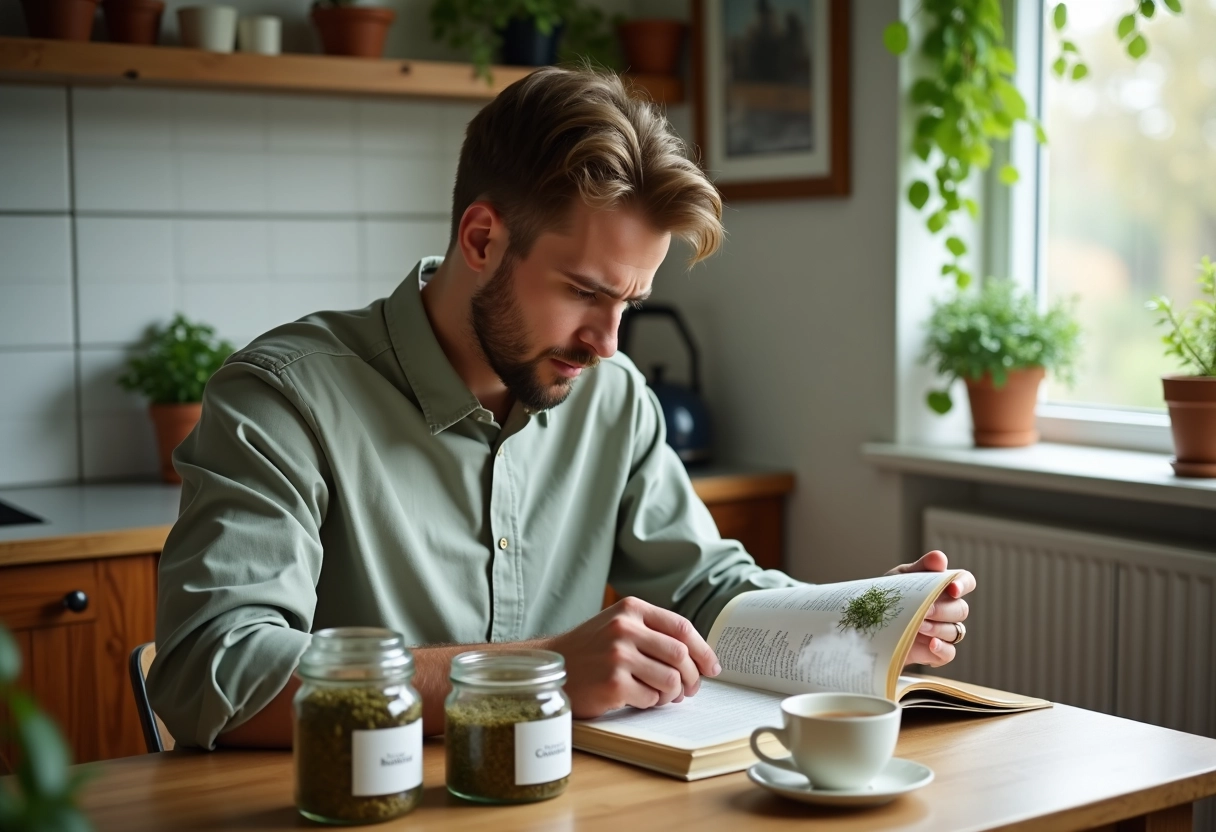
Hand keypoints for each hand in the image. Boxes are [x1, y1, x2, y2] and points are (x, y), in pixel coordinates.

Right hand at [544, 596, 720, 718]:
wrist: (551, 665)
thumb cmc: (591, 649)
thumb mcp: (619, 625)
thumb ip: (654, 633)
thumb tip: (699, 658)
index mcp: (631, 609)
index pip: (682, 627)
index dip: (703, 650)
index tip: (712, 667)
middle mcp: (624, 628)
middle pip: (681, 655)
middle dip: (692, 677)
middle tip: (690, 689)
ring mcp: (617, 656)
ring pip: (671, 679)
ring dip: (672, 693)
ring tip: (661, 695)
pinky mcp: (612, 684)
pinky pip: (651, 698)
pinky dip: (650, 702)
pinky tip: (638, 698)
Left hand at [886, 550, 974, 667]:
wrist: (868, 623)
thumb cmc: (888, 597)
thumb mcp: (900, 578)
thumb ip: (921, 567)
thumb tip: (940, 558)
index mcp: (942, 588)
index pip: (966, 582)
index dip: (963, 585)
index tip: (952, 589)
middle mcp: (947, 610)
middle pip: (961, 609)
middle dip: (943, 610)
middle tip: (925, 610)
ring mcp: (943, 632)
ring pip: (956, 631)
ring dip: (938, 628)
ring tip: (918, 626)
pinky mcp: (934, 652)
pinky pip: (949, 653)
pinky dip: (942, 649)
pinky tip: (931, 644)